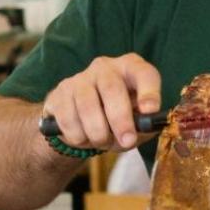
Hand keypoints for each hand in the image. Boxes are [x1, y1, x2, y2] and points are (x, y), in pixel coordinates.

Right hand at [43, 54, 161, 150]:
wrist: (82, 123)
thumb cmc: (118, 119)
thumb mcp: (137, 121)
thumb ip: (144, 124)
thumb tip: (144, 127)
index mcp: (130, 69)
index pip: (143, 73)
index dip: (148, 91)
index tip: (150, 110)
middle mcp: (104, 68)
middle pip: (112, 89)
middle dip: (120, 119)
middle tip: (127, 141)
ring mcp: (79, 78)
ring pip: (87, 106)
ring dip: (97, 133)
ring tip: (102, 141)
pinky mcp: (59, 93)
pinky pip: (68, 118)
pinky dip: (78, 136)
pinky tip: (83, 137)